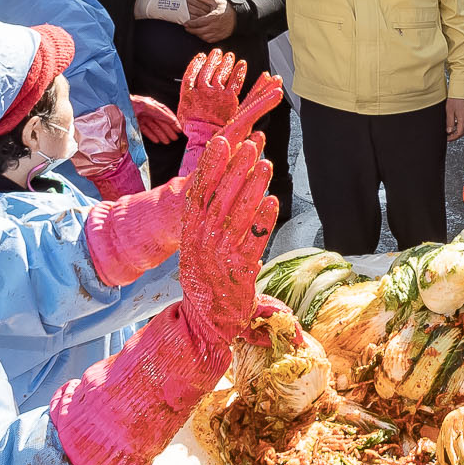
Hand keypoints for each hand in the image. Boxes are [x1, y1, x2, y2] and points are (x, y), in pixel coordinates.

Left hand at [132, 93, 183, 145]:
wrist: (120, 105)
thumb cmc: (133, 102)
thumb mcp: (150, 107)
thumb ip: (161, 114)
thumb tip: (171, 120)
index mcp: (153, 105)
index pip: (166, 114)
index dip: (173, 122)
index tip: (179, 130)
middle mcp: (149, 111)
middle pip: (161, 122)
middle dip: (169, 131)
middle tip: (175, 138)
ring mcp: (143, 117)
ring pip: (155, 127)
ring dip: (161, 135)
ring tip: (167, 142)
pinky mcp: (136, 123)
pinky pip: (146, 130)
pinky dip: (152, 135)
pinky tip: (157, 140)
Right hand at [176, 48, 253, 134]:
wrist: (206, 137)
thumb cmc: (194, 128)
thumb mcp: (183, 112)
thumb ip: (187, 98)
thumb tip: (190, 90)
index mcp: (187, 94)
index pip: (191, 73)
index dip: (196, 63)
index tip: (201, 56)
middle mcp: (201, 91)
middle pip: (207, 70)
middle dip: (213, 60)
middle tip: (217, 53)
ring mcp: (215, 93)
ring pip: (221, 73)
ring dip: (226, 62)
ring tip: (229, 56)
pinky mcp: (229, 97)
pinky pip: (235, 81)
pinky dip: (239, 71)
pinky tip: (242, 64)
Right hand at [177, 124, 279, 346]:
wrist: (205, 321)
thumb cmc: (206, 278)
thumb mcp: (199, 245)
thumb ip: (209, 217)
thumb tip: (226, 182)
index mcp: (190, 233)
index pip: (198, 193)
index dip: (210, 167)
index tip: (221, 143)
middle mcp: (201, 243)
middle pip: (219, 200)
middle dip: (235, 170)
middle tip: (250, 146)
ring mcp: (219, 258)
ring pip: (237, 217)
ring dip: (252, 189)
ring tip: (266, 165)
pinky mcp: (238, 273)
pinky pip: (252, 242)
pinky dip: (262, 221)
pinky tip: (273, 201)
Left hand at [191, 0, 238, 42]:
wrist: (238, 17)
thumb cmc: (227, 9)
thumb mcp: (216, 1)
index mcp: (213, 17)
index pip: (199, 22)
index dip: (191, 23)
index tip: (186, 23)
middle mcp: (215, 26)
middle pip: (199, 31)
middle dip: (191, 30)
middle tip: (187, 28)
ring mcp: (217, 32)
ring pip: (203, 36)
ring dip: (197, 34)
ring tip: (193, 31)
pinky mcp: (220, 36)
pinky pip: (209, 40)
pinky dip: (203, 38)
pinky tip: (201, 34)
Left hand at [444, 96, 463, 141]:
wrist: (462, 88)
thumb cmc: (455, 98)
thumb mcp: (449, 111)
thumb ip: (450, 122)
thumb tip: (449, 131)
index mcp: (463, 119)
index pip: (459, 133)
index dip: (453, 137)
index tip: (448, 138)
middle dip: (457, 135)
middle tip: (450, 136)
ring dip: (459, 130)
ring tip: (451, 129)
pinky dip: (461, 124)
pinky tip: (455, 122)